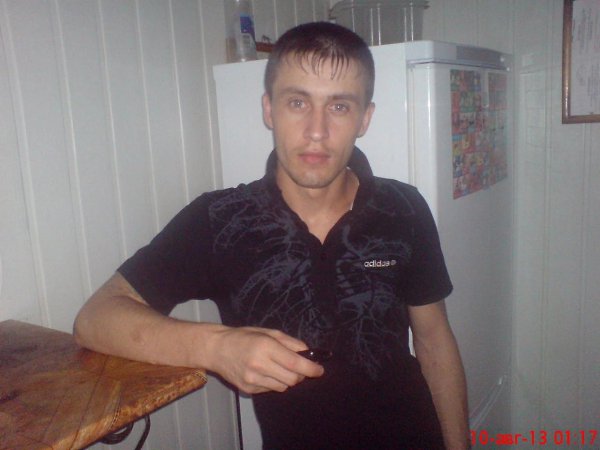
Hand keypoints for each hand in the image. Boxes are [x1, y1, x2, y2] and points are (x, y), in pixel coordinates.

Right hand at [206, 326, 323, 393]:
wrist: (217, 349)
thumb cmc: (244, 337)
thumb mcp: (268, 332)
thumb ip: (290, 342)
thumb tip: (308, 352)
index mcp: (265, 347)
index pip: (295, 363)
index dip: (311, 368)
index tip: (320, 370)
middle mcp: (259, 365)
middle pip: (292, 379)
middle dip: (301, 375)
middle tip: (299, 368)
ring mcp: (252, 379)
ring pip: (283, 387)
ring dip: (287, 379)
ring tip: (279, 368)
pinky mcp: (248, 389)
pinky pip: (271, 389)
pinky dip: (274, 382)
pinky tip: (265, 372)